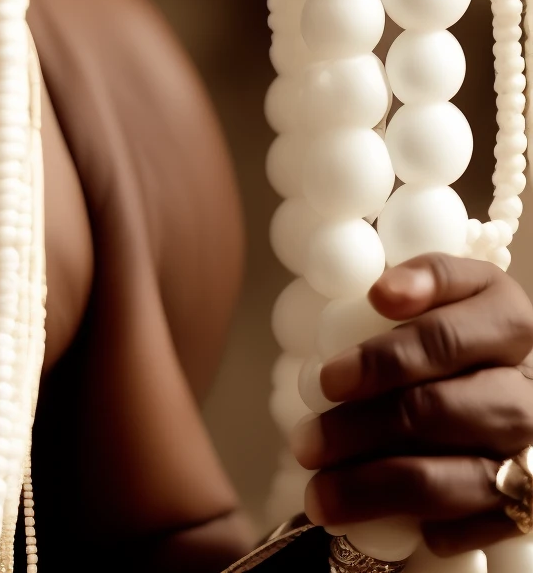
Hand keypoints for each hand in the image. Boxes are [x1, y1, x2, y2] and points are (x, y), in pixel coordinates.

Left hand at [289, 253, 532, 554]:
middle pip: (443, 409)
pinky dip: (436, 527)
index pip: (447, 335)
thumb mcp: (425, 292)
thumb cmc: (434, 334)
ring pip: (462, 477)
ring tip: (319, 494)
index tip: (329, 379)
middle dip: (365, 429)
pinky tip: (387, 528)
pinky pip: (489, 523)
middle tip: (306, 443)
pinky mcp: (532, 500)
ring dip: (381, 488)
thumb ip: (407, 289)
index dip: (388, 357)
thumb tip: (381, 296)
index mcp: (504, 318)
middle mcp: (530, 385)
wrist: (482, 379)